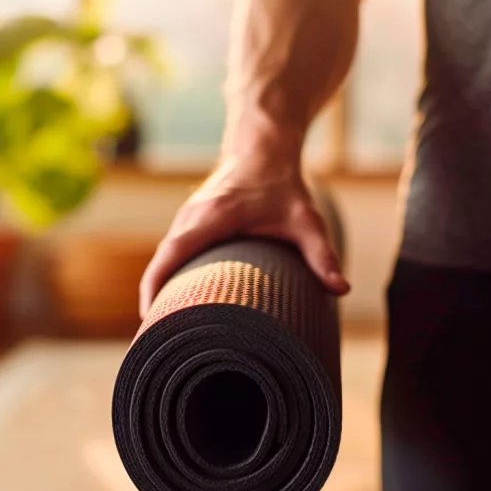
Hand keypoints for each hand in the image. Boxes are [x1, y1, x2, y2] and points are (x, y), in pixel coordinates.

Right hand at [139, 154, 350, 317]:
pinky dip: (167, 276)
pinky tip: (175, 303)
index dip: (156, 285)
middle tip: (157, 340)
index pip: (172, 253)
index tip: (149, 318)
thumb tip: (341, 289)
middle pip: (161, 262)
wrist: (263, 151)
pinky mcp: (189, 222)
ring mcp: (187, 218)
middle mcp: (192, 216)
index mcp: (212, 217)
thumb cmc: (283, 187)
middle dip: (154, 299)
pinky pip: (170, 252)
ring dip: (159, 288)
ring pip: (164, 257)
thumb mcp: (305, 220)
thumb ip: (321, 254)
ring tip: (163, 330)